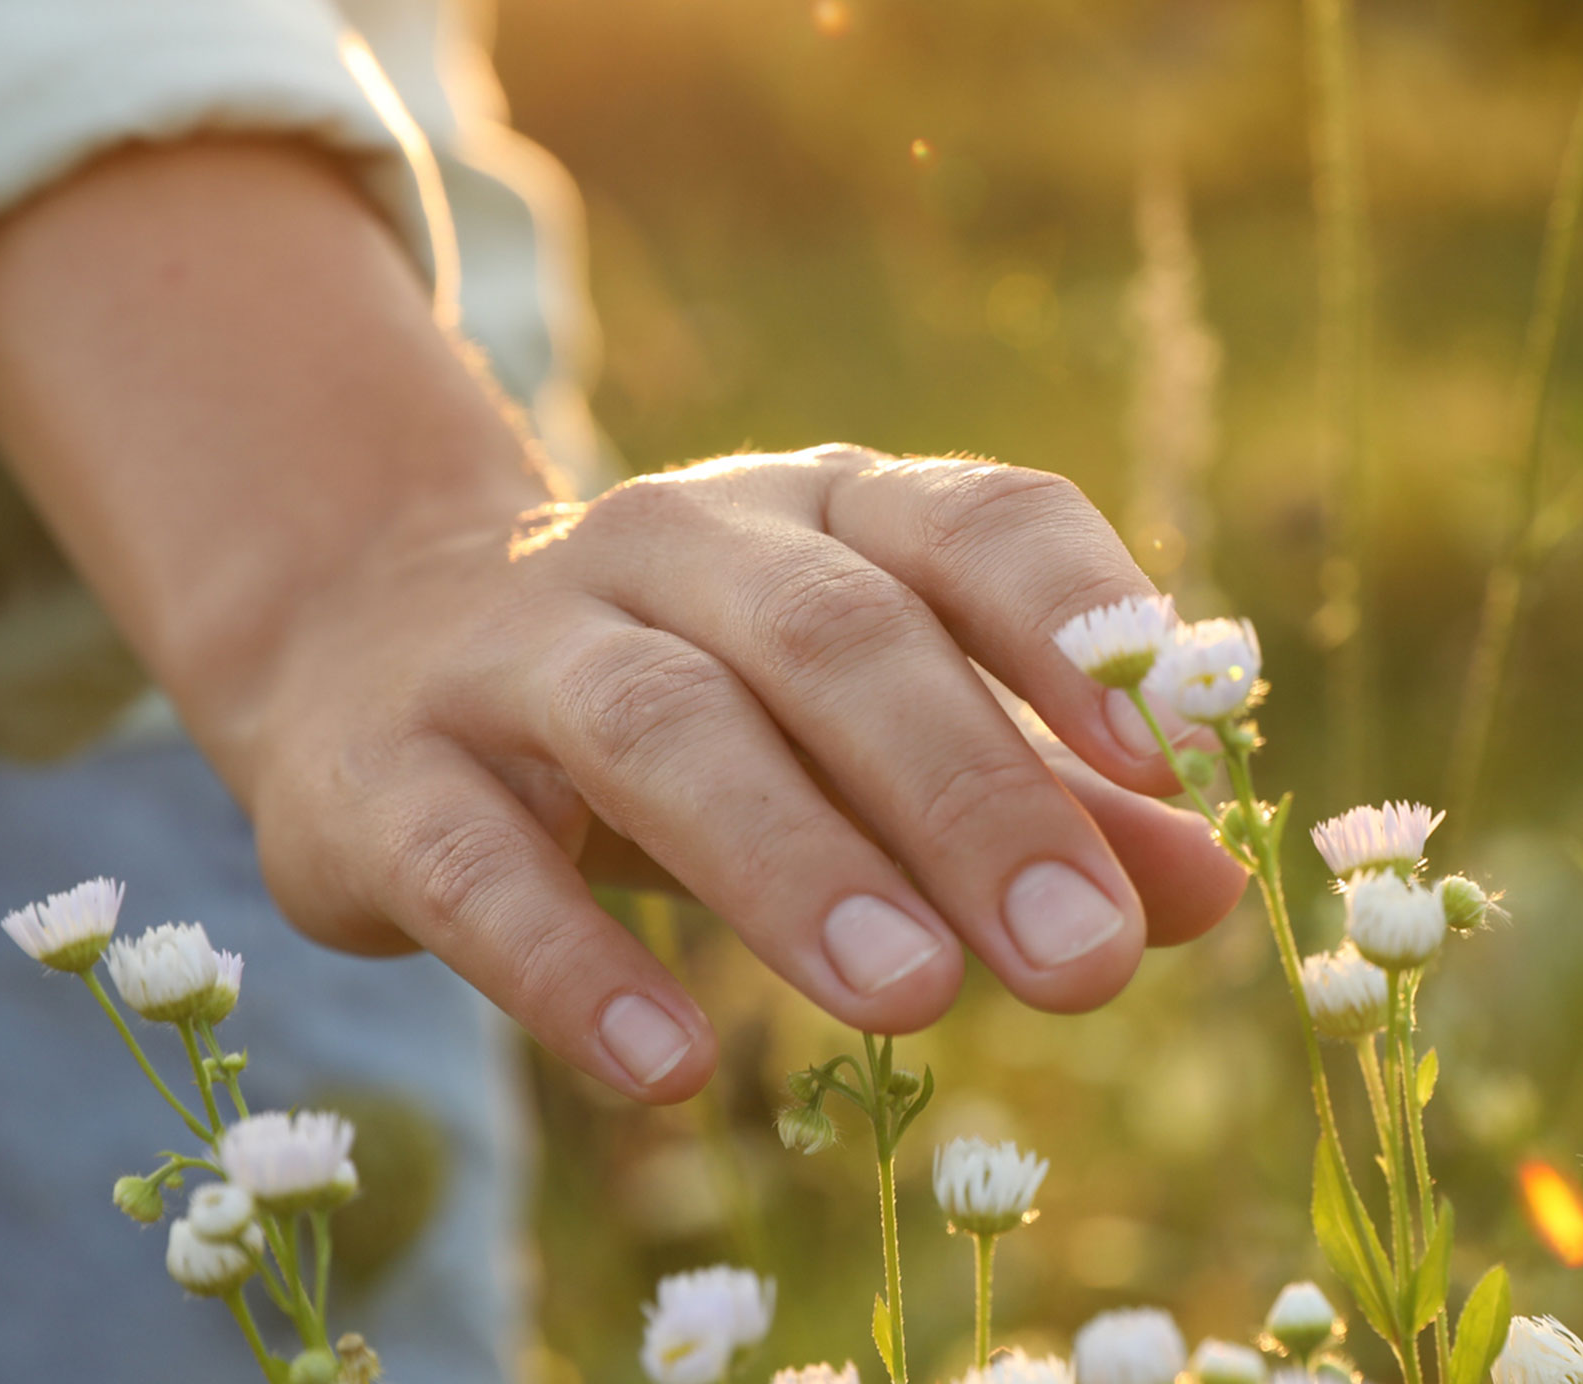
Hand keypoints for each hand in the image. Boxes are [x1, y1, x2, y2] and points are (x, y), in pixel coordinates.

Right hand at [236, 446, 1245, 1098]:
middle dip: (965, 791)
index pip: (971, 521)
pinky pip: (477, 859)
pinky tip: (664, 1070)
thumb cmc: (682, 689)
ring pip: (659, 723)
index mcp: (815, 513)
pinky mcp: (388, 768)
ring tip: (912, 996)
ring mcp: (516, 644)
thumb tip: (1210, 891)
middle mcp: (671, 541)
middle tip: (1082, 958)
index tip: (1175, 768)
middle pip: (831, 636)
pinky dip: (570, 962)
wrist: (372, 643)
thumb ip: (1028, 788)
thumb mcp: (852, 717)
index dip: (1076, 626)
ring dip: (792, 858)